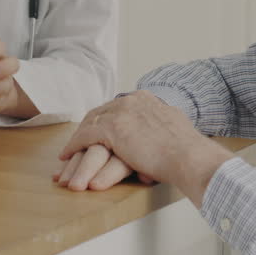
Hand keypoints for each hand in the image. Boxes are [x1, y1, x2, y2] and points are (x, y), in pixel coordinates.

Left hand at [57, 91, 233, 205]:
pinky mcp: (112, 129)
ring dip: (77, 140)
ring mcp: (120, 113)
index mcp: (145, 98)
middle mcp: (130, 100)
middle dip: (86, 127)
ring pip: (89, 124)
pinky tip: (66, 156)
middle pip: (99, 112)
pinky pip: (84, 137)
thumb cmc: (186, 150)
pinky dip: (73, 146)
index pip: (115, 106)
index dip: (104, 119)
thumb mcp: (173, 126)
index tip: (96, 130)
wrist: (188, 155)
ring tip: (68, 152)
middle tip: (76, 141)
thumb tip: (159, 131)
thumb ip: (160, 124)